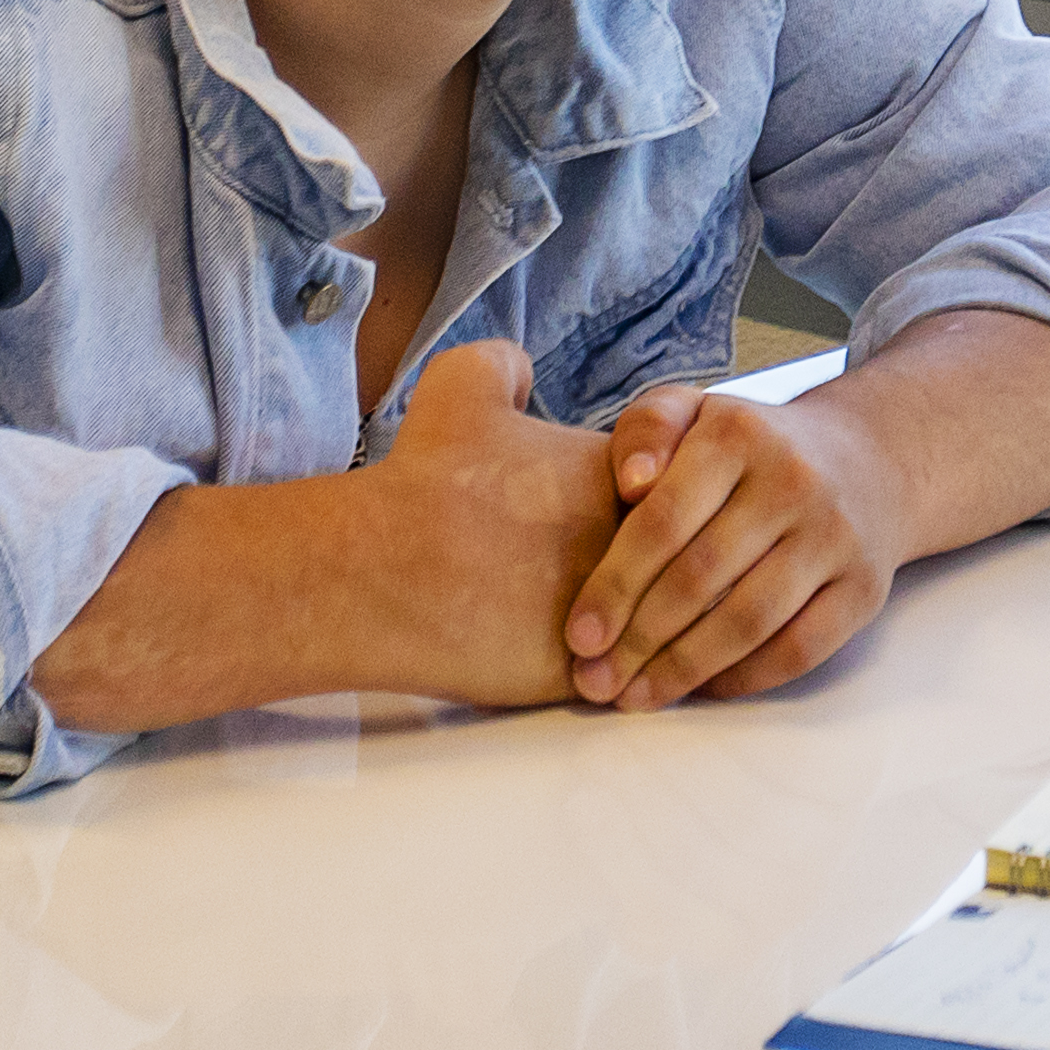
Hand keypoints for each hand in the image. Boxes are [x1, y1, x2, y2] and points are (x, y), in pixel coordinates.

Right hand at [344, 338, 631, 703]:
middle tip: (578, 579)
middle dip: (640, 575)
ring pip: (647, 631)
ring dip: (624, 632)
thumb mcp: (462, 385)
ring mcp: (617, 615)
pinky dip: (594, 678)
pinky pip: (613, 682)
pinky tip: (552, 664)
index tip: (573, 519)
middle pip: (666, 565)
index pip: (662, 497)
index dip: (620, 509)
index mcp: (622, 478)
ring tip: (569, 629)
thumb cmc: (424, 480)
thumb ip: (504, 367)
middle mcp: (635, 546)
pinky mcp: (587, 674)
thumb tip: (521, 371)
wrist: (384, 566)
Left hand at [572, 382, 905, 707]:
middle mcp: (794, 481)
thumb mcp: (694, 410)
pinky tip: (701, 688)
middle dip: (638, 640)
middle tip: (595, 681)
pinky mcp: (864, 588)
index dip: (616, 586)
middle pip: (701, 578)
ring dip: (683, 669)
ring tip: (636, 697)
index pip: (664, 521)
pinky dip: (745, 677)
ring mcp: (836, 537)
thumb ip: (646, 430)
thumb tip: (630, 484)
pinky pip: (799, 649)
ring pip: (749, 622)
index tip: (579, 637)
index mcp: (739, 434)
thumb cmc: (752, 446)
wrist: (868, 459)